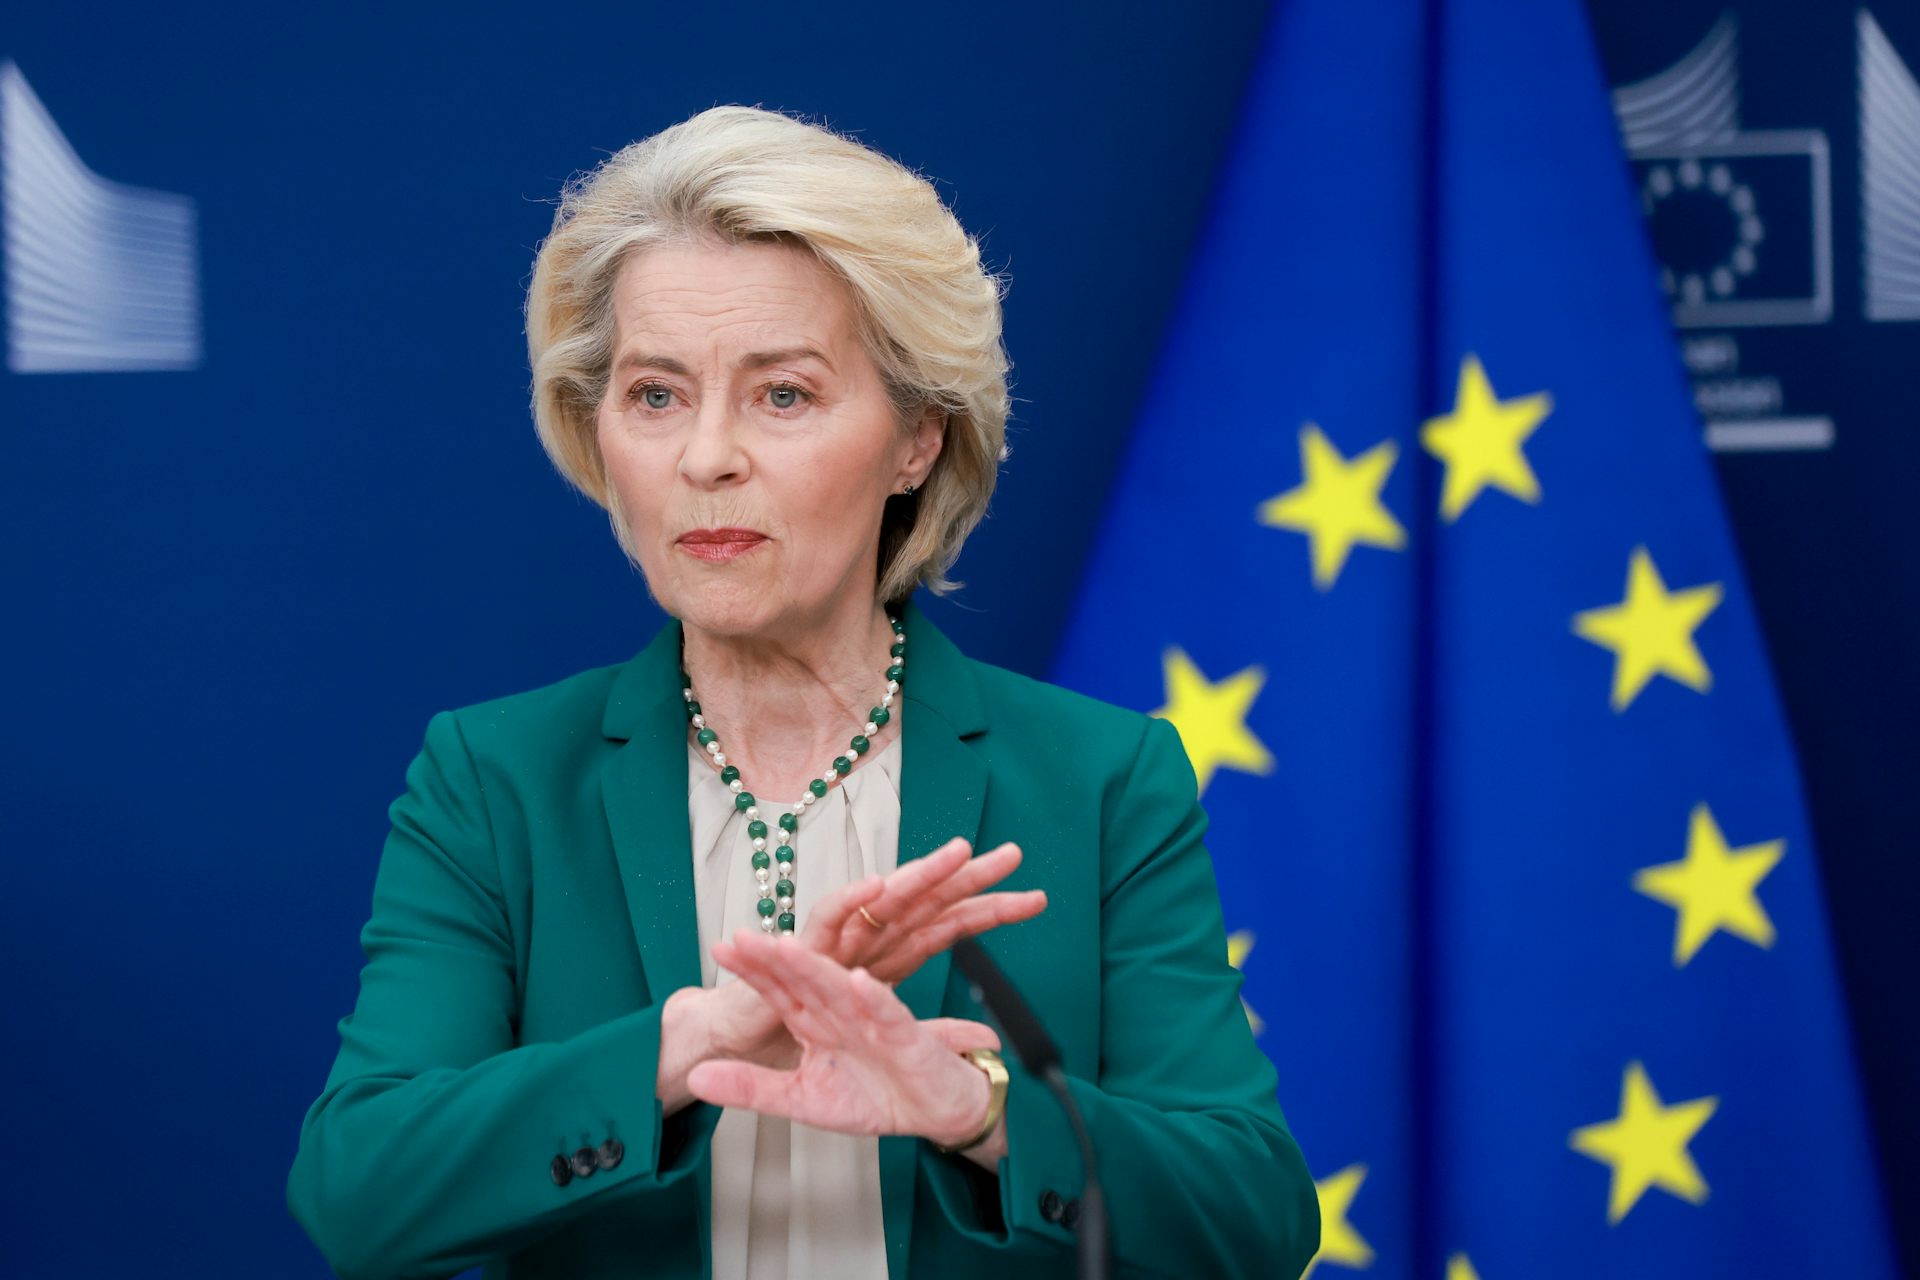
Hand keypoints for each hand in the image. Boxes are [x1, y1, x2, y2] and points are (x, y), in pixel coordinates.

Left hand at [687, 928, 1002, 1146]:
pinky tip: (858, 981)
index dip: (751, 971)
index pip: (778, 991)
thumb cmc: (876, 1096)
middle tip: (742, 936)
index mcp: (816, 1021)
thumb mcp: (803, 1099)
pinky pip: (891, 1014)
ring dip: (816, 968)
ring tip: (785, 948)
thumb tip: (695, 1079)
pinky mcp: (910, 1037)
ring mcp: (876, 1020)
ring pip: (841, 988)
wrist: (936, 1113)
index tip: (721, 949)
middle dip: (773, 958)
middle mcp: (843, 1011)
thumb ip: (752, 1089)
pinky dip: (876, 999)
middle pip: (805, 978)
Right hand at [711, 837, 1044, 1065]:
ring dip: (920, 873)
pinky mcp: (802, 947)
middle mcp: (870, 936)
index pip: (948, 922)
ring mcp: (838, 938)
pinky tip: (880, 884)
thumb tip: (989, 1042)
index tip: (1036, 898)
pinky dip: (851, 898)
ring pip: (885, 898)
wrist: (746, 1041)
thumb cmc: (812, 1029)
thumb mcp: (889, 1034)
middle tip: (1013, 855)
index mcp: (892, 952)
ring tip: (958, 853)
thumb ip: (935, 1032)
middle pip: (928, 900)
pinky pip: (827, 917)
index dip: (989, 909)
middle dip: (968, 876)